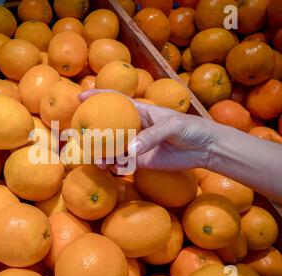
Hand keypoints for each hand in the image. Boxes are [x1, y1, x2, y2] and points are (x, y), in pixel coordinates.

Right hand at [79, 89, 216, 170]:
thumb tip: (129, 150)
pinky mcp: (141, 161)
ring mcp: (136, 145)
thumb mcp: (172, 125)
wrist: (204, 148)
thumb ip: (151, 136)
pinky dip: (115, 167)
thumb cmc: (190, 128)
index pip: (116, 101)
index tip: (80, 96)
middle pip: (108, 128)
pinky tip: (112, 169)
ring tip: (99, 162)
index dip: (98, 96)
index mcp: (140, 112)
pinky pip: (123, 164)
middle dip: (93, 133)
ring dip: (102, 155)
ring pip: (113, 149)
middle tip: (81, 139)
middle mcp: (134, 128)